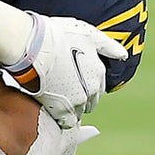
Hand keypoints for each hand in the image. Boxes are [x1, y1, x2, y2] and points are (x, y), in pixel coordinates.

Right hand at [5, 13, 127, 128]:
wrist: (32, 45)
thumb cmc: (56, 34)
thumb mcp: (87, 33)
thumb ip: (107, 46)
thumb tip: (123, 55)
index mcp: (98, 71)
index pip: (99, 86)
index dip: (86, 82)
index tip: (74, 78)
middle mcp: (92, 88)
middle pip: (91, 101)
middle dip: (81, 96)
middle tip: (64, 87)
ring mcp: (77, 100)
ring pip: (79, 111)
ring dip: (71, 106)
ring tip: (55, 95)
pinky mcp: (61, 110)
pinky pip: (66, 121)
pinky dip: (61, 116)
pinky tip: (51, 105)